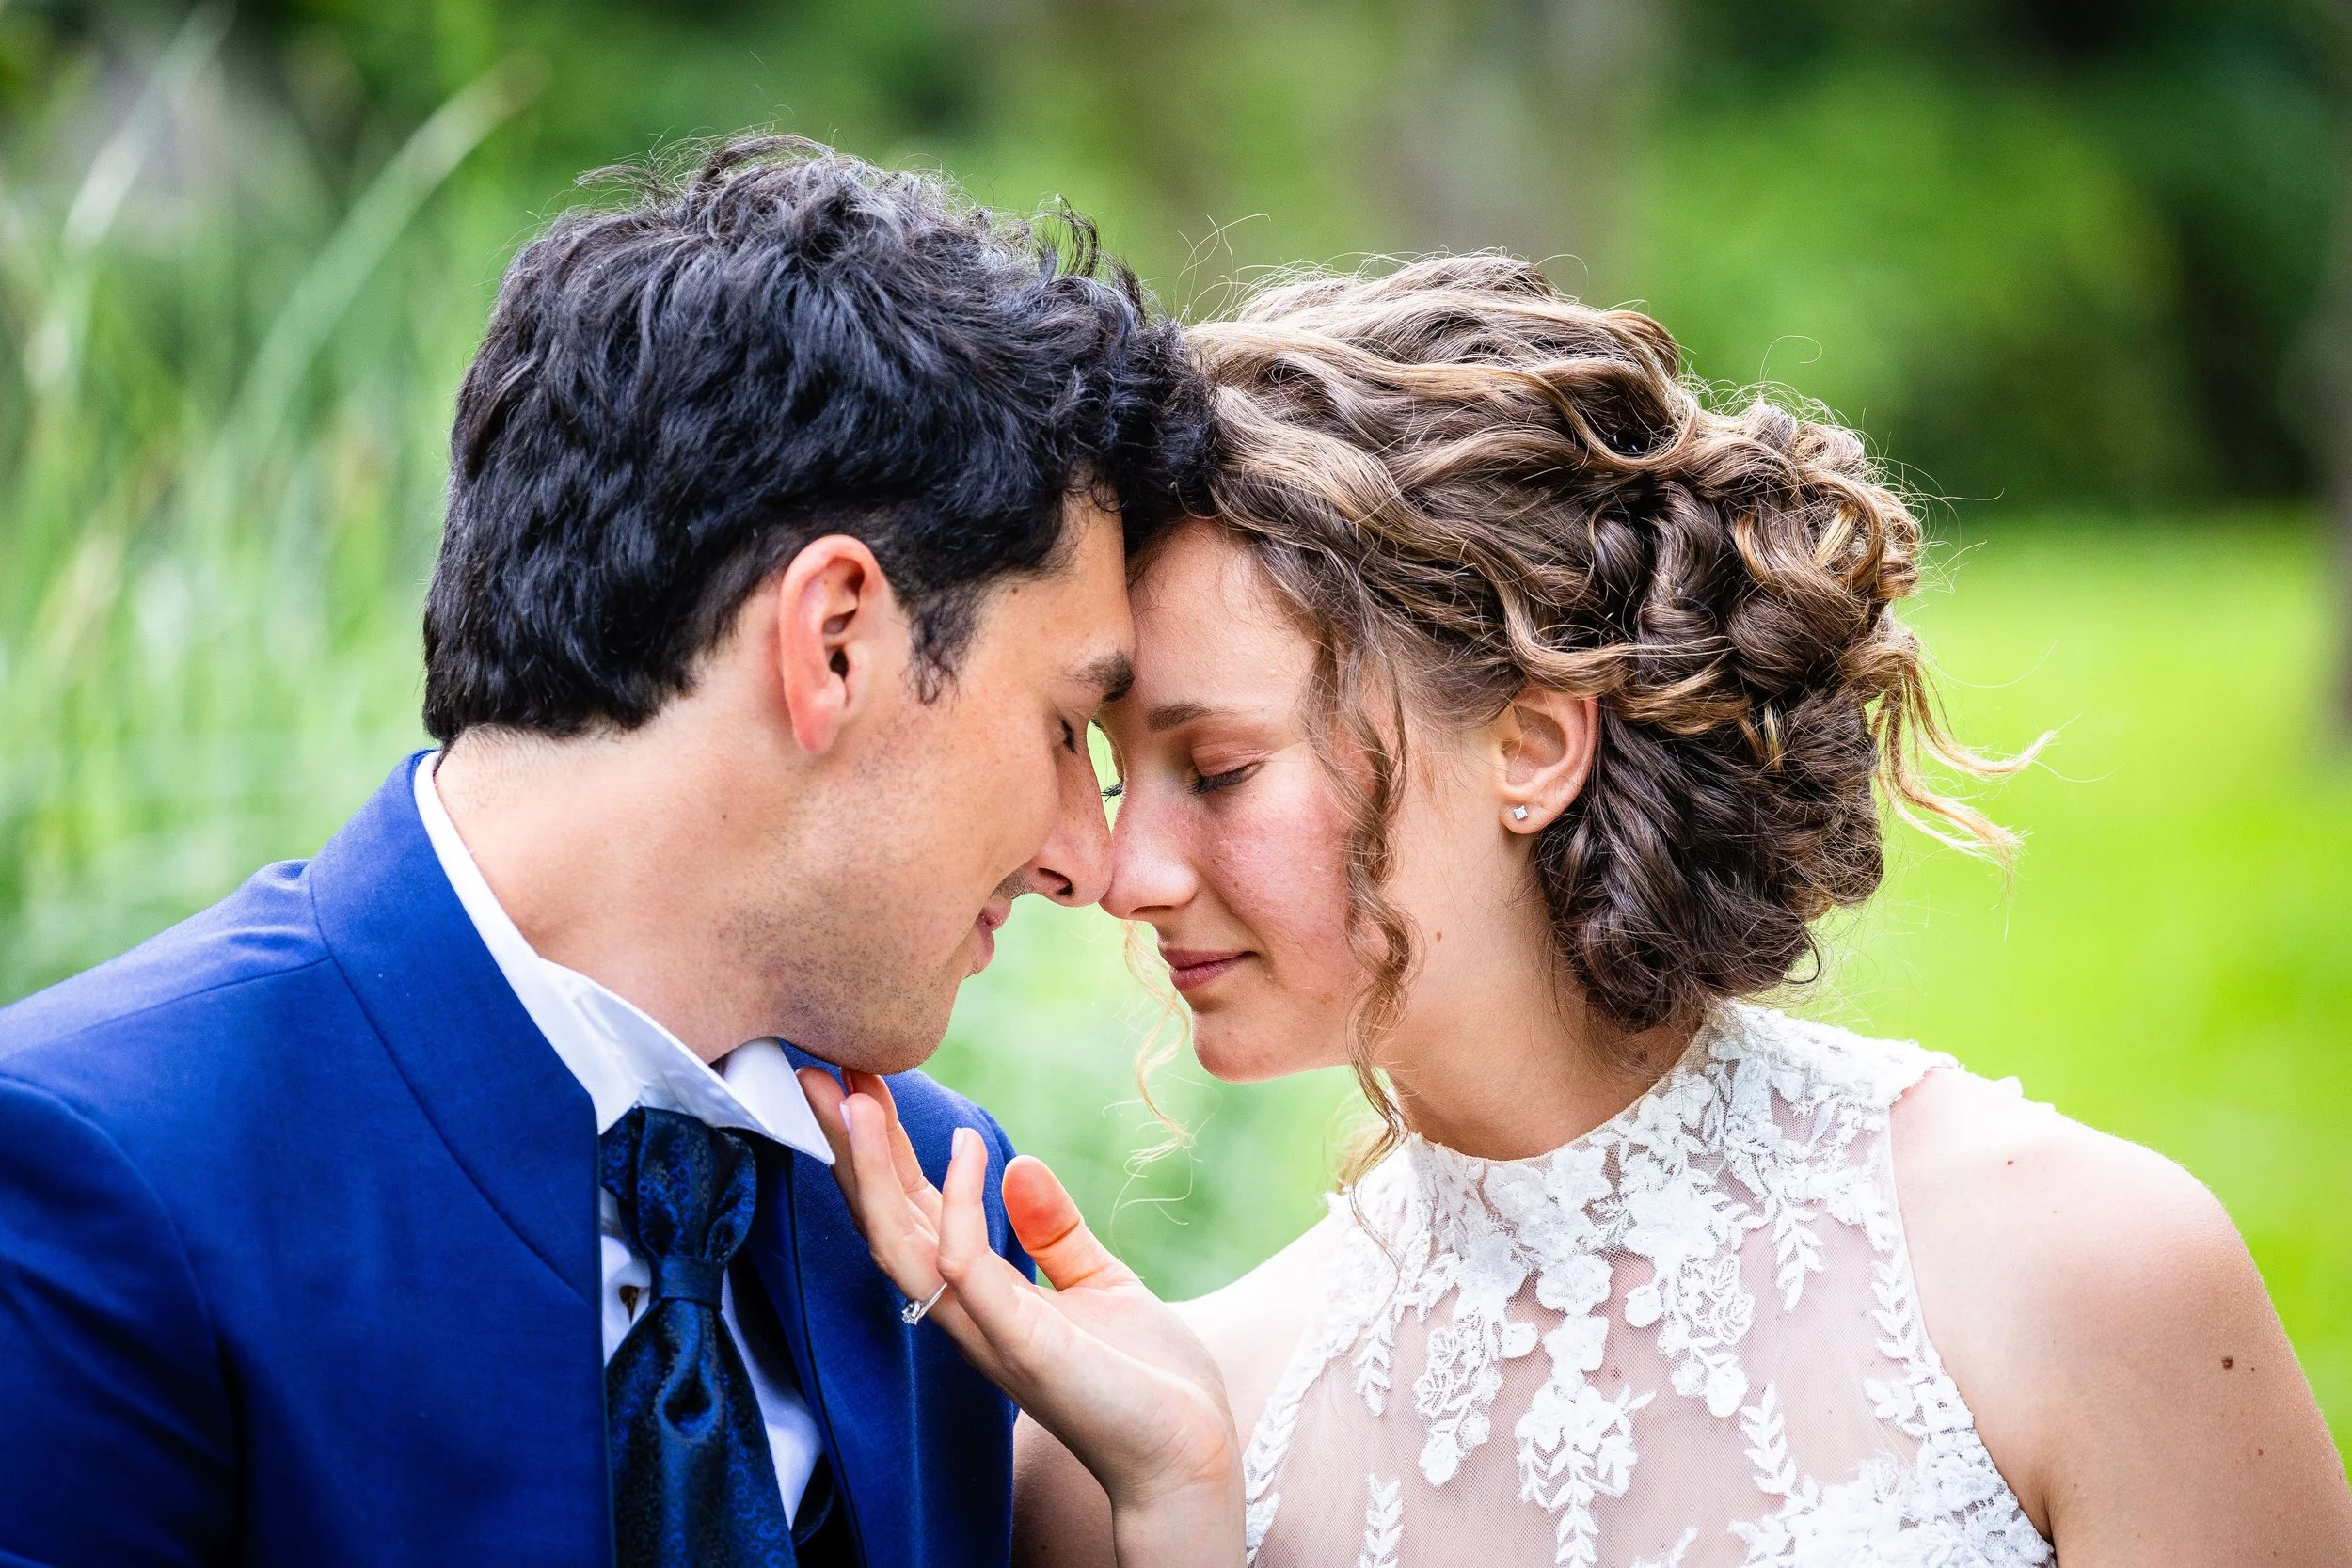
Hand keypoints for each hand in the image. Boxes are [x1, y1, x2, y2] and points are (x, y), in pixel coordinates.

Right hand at [799, 1068, 1242, 1567]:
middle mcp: (967, 1311)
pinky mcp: (1021, 1343)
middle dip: (848, 1147)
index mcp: (981, 1294)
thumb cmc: (1146, 1381)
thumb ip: (1054, 1231)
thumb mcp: (1099, 1284)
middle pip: (884, 1219)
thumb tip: (1018, 1164)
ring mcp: (986, 1329)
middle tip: (821, 1069)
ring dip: (872, 1171)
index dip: (880, 1148)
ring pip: (899, 1243)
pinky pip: (966, 1266)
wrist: (1188, 1454)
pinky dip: (961, 1204)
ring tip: (856, 1097)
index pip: (912, 1209)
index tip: (859, 1079)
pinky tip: (972, 1146)